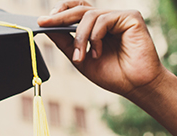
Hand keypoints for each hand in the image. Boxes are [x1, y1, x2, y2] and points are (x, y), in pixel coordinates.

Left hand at [38, 1, 165, 99]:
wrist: (134, 86)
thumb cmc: (112, 74)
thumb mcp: (79, 58)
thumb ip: (65, 42)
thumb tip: (46, 27)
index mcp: (97, 26)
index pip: (77, 9)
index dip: (61, 11)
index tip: (42, 21)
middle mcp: (108, 18)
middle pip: (80, 9)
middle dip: (60, 18)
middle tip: (44, 23)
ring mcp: (120, 16)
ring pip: (89, 15)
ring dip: (80, 37)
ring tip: (81, 57)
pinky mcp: (131, 17)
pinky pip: (104, 19)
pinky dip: (96, 36)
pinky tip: (98, 52)